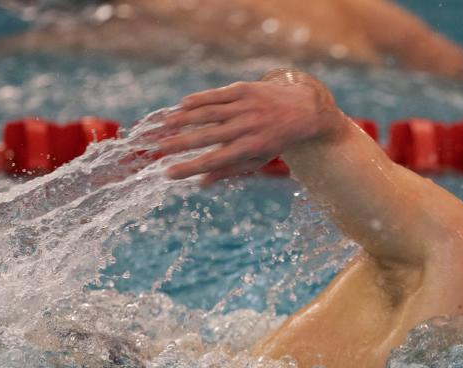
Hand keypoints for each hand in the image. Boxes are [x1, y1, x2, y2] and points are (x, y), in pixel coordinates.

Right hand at [158, 69, 341, 185]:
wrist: (303, 110)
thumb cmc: (275, 140)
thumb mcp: (258, 159)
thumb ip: (229, 170)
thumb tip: (201, 184)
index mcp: (250, 148)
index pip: (214, 160)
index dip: (190, 167)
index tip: (169, 173)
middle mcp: (247, 127)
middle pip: (207, 136)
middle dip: (180, 143)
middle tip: (158, 149)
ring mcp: (245, 107)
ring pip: (209, 113)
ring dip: (184, 119)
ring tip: (164, 124)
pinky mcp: (245, 89)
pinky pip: (217, 95)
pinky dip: (199, 99)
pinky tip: (183, 105)